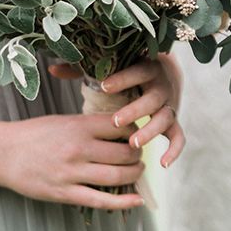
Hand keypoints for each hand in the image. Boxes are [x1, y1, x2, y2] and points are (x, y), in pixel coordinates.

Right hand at [0, 114, 144, 209]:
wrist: (1, 152)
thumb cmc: (35, 135)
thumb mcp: (66, 121)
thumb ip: (93, 126)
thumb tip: (124, 130)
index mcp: (80, 126)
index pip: (122, 128)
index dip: (135, 133)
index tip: (137, 136)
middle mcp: (79, 148)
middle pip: (125, 153)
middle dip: (138, 155)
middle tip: (139, 155)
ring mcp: (72, 172)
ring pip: (119, 176)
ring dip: (135, 174)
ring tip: (137, 171)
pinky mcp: (65, 193)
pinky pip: (101, 200)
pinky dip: (124, 202)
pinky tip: (137, 200)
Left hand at [49, 56, 185, 167]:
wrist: (163, 73)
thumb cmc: (128, 70)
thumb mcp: (110, 66)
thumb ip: (84, 69)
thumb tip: (53, 69)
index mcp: (148, 68)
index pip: (138, 71)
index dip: (123, 79)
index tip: (105, 86)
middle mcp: (162, 87)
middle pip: (153, 99)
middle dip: (136, 110)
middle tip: (117, 122)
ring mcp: (169, 105)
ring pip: (165, 118)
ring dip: (150, 131)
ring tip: (133, 144)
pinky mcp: (173, 122)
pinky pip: (178, 137)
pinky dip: (174, 151)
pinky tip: (162, 164)